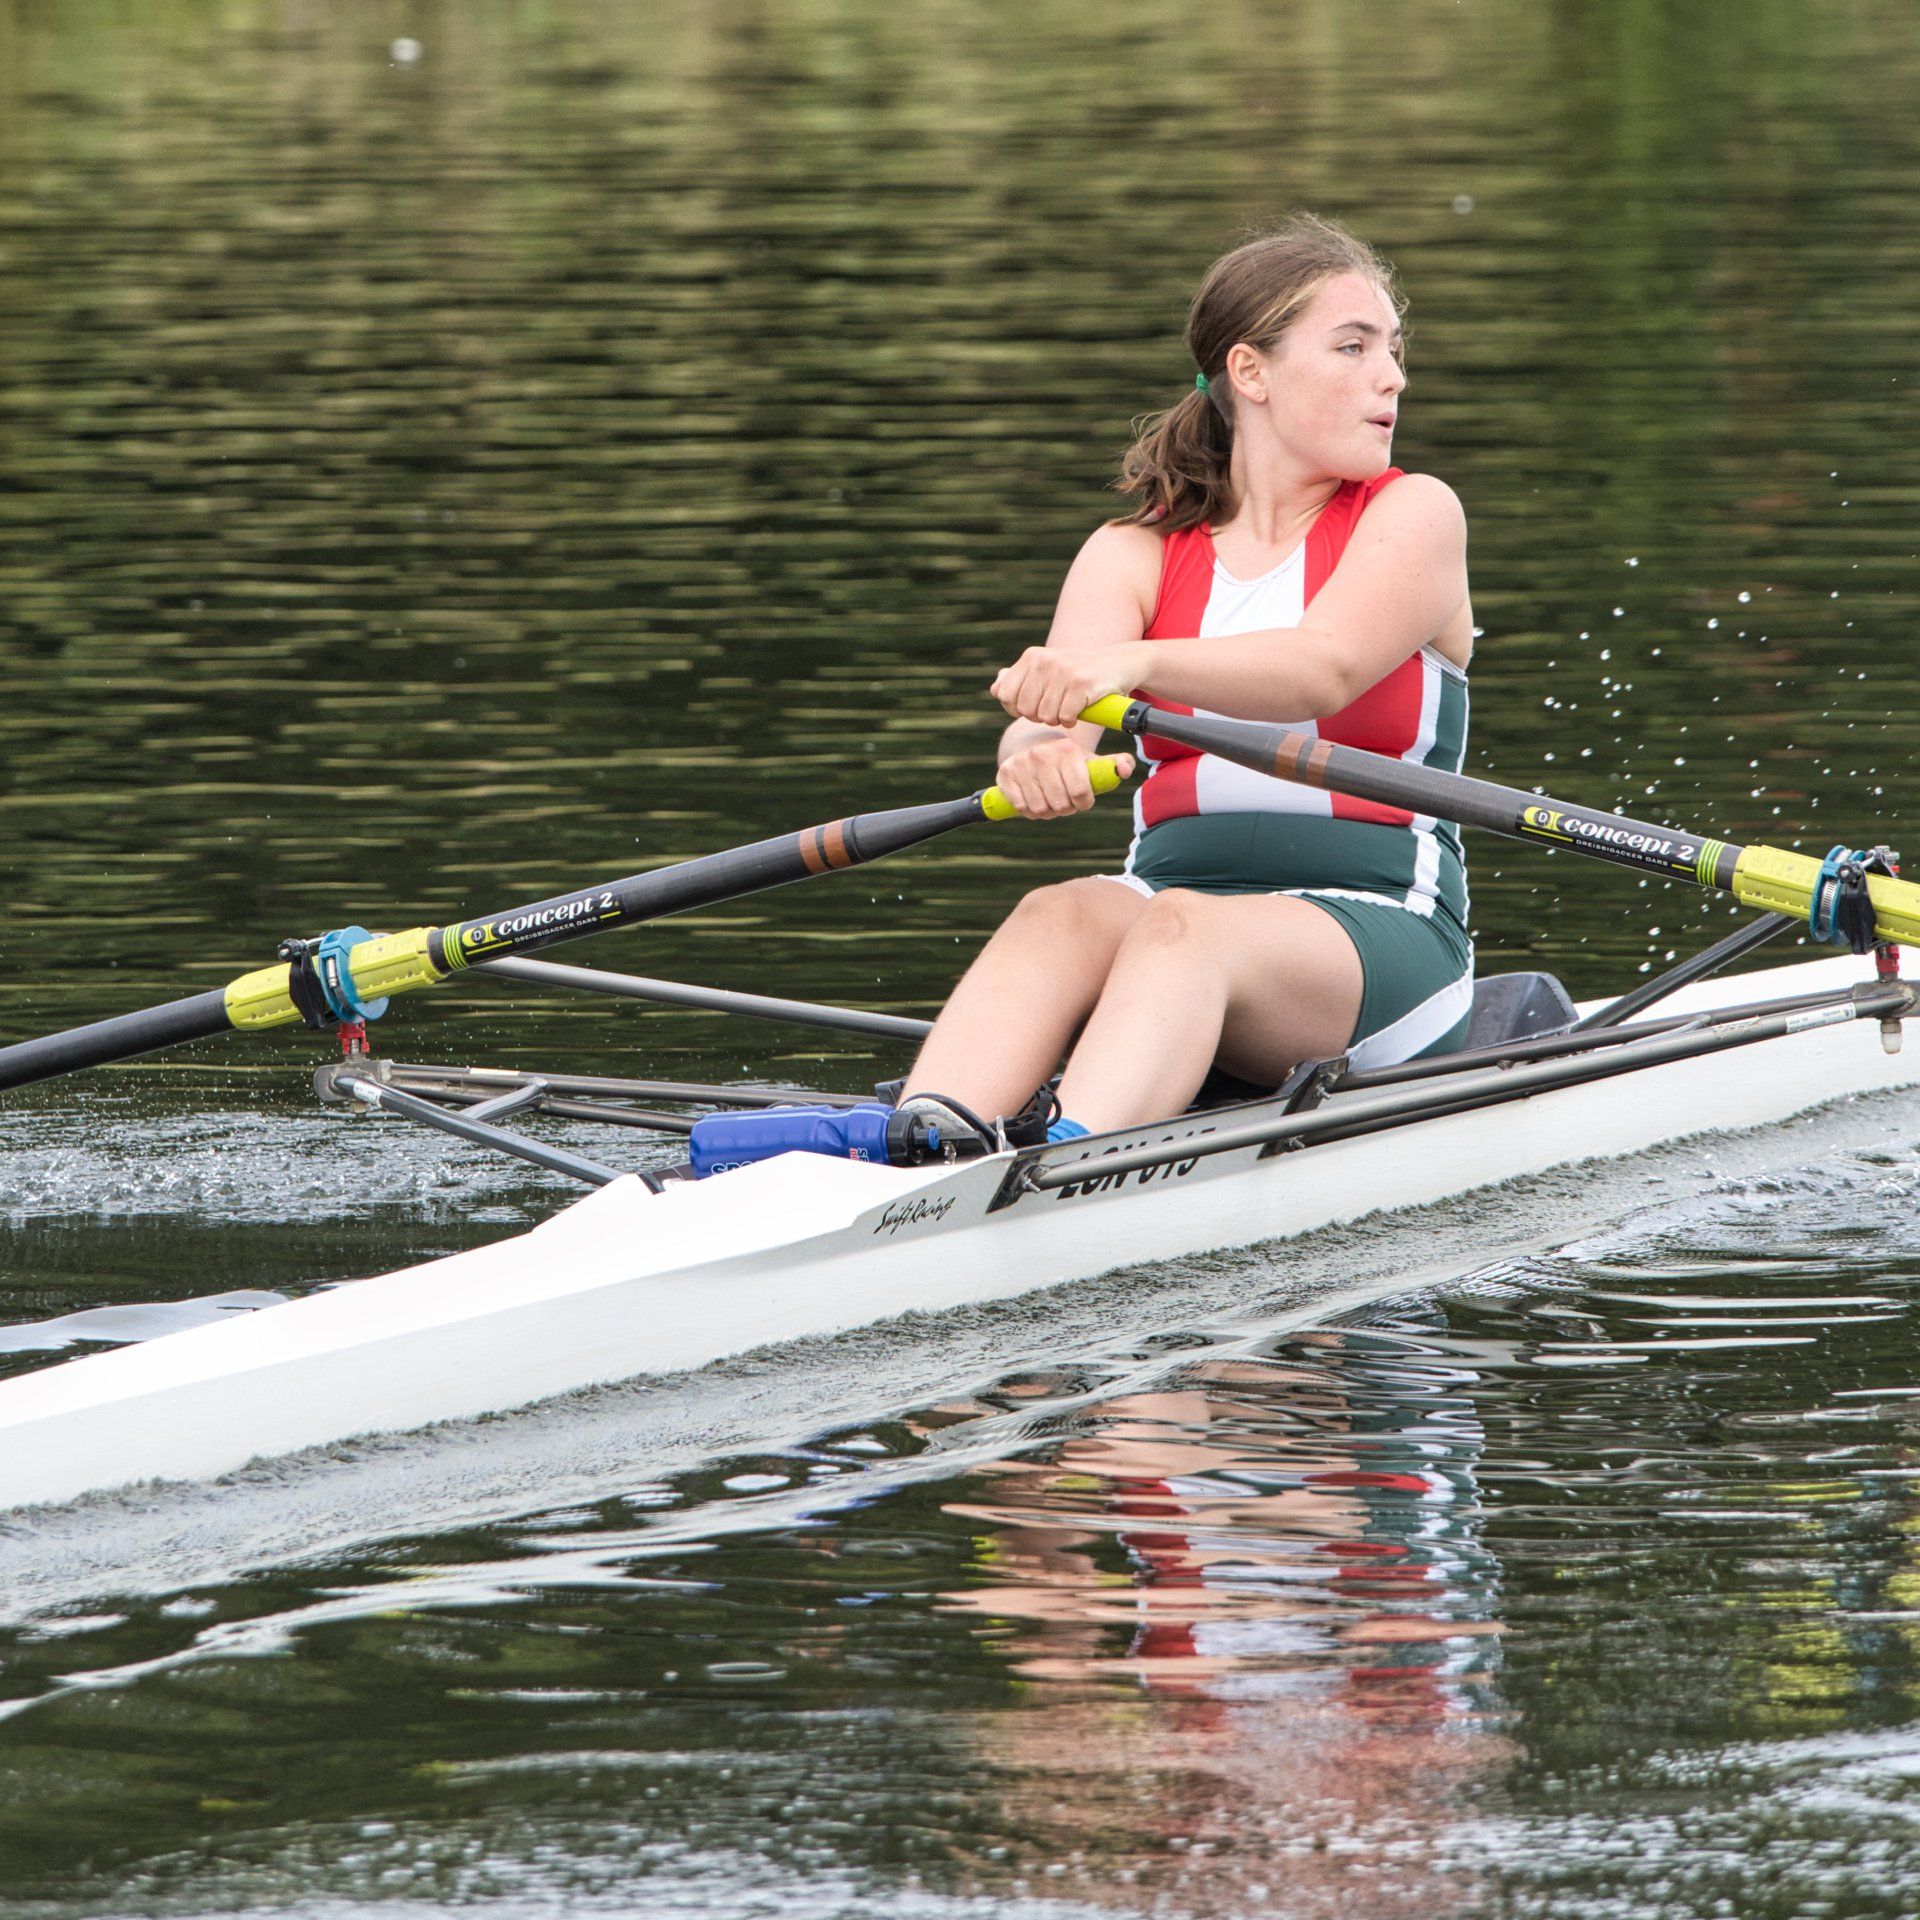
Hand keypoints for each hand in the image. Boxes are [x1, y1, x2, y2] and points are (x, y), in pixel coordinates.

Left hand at [991, 643, 1150, 729]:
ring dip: (1058, 719)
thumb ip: (1020, 679)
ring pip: (1045, 716)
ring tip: (1069, 707)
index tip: (1034, 707)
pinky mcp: (1082, 683)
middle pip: (1025, 710)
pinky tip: (1081, 709)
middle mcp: (1044, 660)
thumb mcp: (1048, 671)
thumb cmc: (1080, 673)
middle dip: (1039, 716)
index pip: (1004, 695)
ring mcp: (1063, 670)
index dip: (1016, 709)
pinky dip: (1073, 720)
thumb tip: (995, 688)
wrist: (1120, 663)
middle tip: (1056, 708)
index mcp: (1032, 657)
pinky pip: (1065, 717)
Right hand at [994, 734, 1136, 819]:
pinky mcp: (1005, 774)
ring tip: (1050, 800)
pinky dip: (1030, 811)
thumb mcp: (1092, 760)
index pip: (1080, 792)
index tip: (1082, 800)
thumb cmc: (1068, 760)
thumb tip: (1124, 770)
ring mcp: (1021, 763)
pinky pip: (1022, 808)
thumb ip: (1116, 764)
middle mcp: (1042, 754)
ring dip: (1048, 812)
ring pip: (1040, 809)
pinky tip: (1034, 799)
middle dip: (1066, 809)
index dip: (1083, 803)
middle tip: (1065, 801)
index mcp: (1066, 750)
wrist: (1033, 745)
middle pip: (1060, 805)